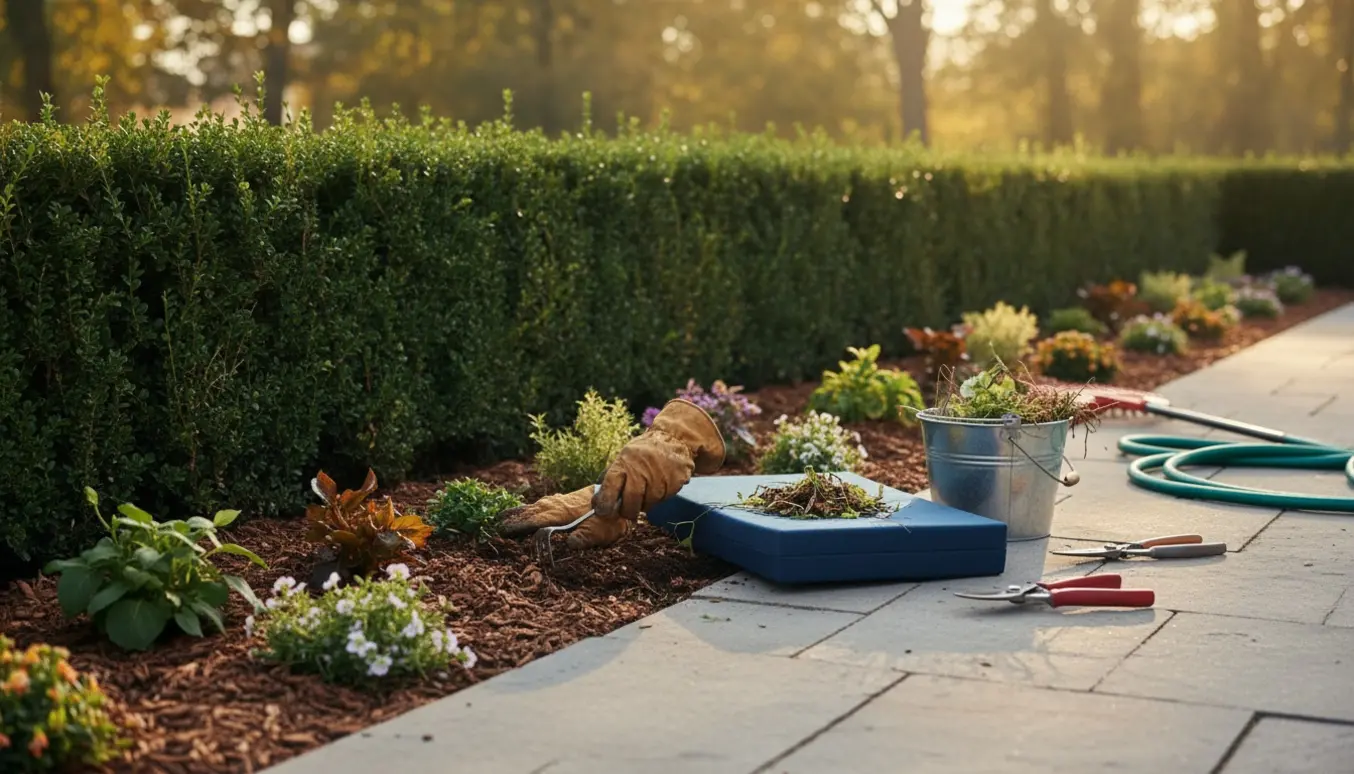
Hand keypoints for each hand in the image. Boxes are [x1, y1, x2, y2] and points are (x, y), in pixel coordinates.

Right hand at [496, 486, 631, 548]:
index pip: (536, 519)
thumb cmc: (610, 519)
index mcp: (563, 513)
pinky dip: (532, 508)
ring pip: (536, 506)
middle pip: (531, 511)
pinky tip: (529, 510)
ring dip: (521, 512)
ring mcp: (561, 501)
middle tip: (496, 523)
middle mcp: (559, 505)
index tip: (503, 529)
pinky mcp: (565, 501)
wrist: (621, 496)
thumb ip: (586, 538)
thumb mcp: (601, 532)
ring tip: (504, 517)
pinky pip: (543, 504)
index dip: (519, 525)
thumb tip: (570, 544)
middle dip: (514, 518)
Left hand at [593, 399, 724, 521]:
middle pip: (631, 501)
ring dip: (645, 503)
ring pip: (648, 503)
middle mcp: (641, 470)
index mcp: (625, 462)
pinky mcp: (673, 483)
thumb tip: (599, 495)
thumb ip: (614, 474)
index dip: (605, 502)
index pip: (610, 486)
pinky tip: (659, 486)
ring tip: (646, 491)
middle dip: (627, 510)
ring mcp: (658, 477)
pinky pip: (662, 499)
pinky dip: (659, 498)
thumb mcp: (626, 455)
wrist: (675, 439)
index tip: (603, 511)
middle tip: (627, 511)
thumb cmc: (645, 450)